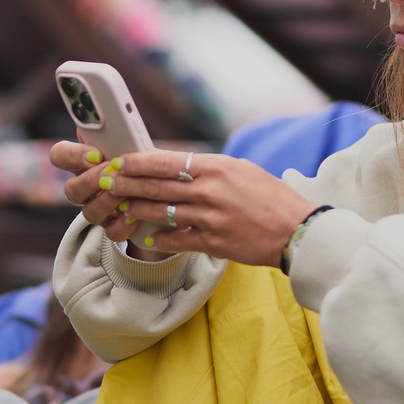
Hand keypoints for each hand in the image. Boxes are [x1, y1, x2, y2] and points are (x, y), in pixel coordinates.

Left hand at [47, 142, 315, 267]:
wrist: (297, 230)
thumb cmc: (269, 197)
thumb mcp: (240, 171)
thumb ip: (207, 168)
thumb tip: (175, 165)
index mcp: (215, 167)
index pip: (165, 161)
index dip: (137, 163)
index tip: (119, 162)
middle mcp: (210, 190)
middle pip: (156, 186)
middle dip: (125, 185)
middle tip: (105, 184)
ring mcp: (210, 217)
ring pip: (160, 213)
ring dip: (137, 210)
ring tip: (121, 208)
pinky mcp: (213, 242)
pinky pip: (176, 240)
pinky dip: (159, 239)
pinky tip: (147, 238)